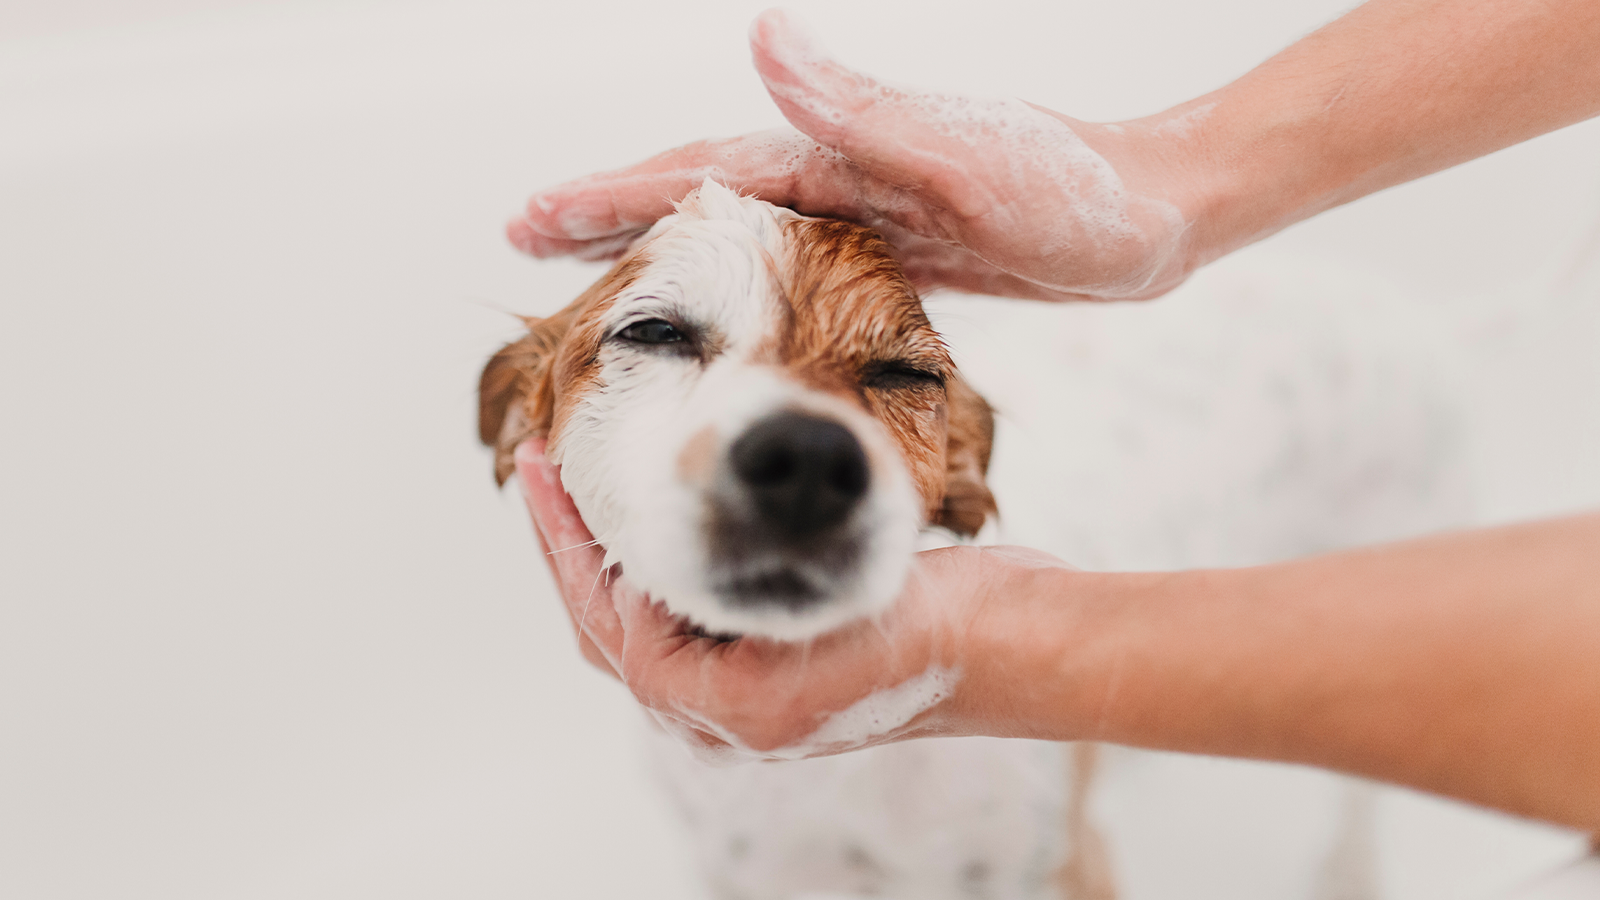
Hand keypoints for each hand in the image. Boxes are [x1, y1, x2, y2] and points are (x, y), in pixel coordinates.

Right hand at [507, 9, 1207, 301]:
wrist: (1158, 214)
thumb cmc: (1076, 192)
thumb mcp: (966, 156)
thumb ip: (861, 109)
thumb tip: (759, 38)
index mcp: (839, 152)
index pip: (699, 173)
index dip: (610, 194)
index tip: (530, 216)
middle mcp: (841, 174)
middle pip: (699, 195)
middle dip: (608, 215)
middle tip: (524, 239)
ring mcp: (866, 212)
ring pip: (736, 233)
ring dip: (662, 248)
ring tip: (594, 270)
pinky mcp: (898, 251)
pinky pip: (791, 267)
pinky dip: (738, 281)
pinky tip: (720, 303)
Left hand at [513, 439, 1085, 759]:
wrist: (1017, 642)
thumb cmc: (931, 631)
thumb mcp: (815, 609)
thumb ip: (716, 611)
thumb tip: (624, 583)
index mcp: (726, 712)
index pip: (609, 624)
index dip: (566, 544)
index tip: (542, 470)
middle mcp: (729, 714)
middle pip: (613, 630)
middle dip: (573, 550)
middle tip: (542, 470)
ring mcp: (755, 692)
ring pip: (650, 623)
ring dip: (615, 555)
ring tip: (589, 487)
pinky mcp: (782, 662)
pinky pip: (695, 614)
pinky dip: (667, 564)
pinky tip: (669, 515)